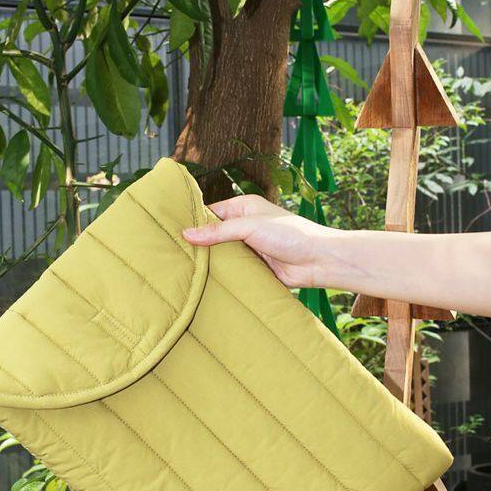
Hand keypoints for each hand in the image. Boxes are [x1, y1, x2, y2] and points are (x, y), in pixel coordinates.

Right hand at [183, 195, 330, 287]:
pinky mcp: (255, 267)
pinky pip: (233, 271)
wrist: (318, 261)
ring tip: (183, 270)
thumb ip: (218, 231)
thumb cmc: (291, 234)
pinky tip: (205, 282)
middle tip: (173, 254)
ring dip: (210, 262)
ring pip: (222, 255)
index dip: (193, 222)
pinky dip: (223, 275)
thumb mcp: (250, 227)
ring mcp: (249, 248)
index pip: (210, 212)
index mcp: (244, 208)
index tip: (172, 232)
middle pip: (214, 235)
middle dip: (199, 244)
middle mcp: (245, 226)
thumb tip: (187, 233)